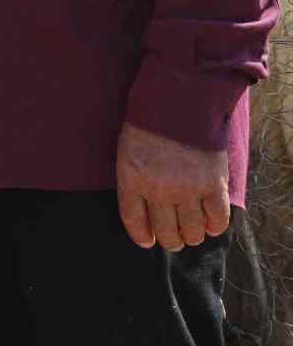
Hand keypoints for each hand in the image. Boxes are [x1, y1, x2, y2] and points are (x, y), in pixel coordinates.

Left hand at [115, 121, 229, 250]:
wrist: (178, 103)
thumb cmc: (148, 125)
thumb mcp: (127, 153)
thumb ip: (134, 181)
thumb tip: (145, 211)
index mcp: (132, 180)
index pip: (135, 222)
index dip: (142, 236)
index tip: (147, 241)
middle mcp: (158, 190)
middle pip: (165, 232)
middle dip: (170, 241)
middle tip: (174, 240)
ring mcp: (187, 189)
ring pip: (192, 231)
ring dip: (192, 236)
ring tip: (192, 233)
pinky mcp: (213, 185)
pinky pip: (217, 218)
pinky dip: (215, 227)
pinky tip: (211, 225)